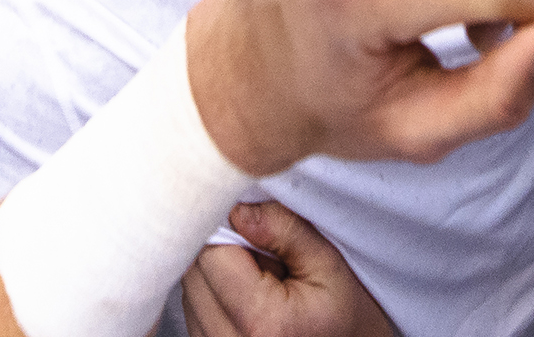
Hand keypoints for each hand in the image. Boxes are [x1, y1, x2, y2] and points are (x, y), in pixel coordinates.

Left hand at [182, 202, 404, 336]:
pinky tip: (248, 300)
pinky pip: (193, 311)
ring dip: (215, 275)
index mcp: (260, 323)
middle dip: (220, 250)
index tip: (258, 227)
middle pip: (192, 272)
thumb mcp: (329, 265)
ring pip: (188, 290)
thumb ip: (284, 230)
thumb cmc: (346, 316)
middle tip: (264, 256)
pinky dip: (214, 296)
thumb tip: (239, 209)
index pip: (210, 254)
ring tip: (260, 281)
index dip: (229, 229)